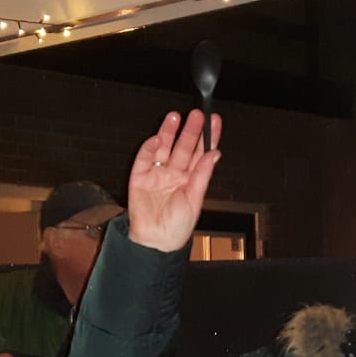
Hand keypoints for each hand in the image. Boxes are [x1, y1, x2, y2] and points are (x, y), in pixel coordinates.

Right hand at [127, 110, 223, 250]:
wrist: (156, 241)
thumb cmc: (177, 226)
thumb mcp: (195, 199)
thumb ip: (203, 174)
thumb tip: (214, 154)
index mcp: (191, 179)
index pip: (201, 153)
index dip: (207, 137)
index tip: (214, 121)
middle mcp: (175, 173)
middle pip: (184, 146)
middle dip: (190, 130)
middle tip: (196, 115)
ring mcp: (158, 173)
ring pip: (165, 147)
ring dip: (169, 132)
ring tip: (175, 117)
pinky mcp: (140, 176)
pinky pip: (145, 158)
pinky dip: (150, 147)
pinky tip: (158, 138)